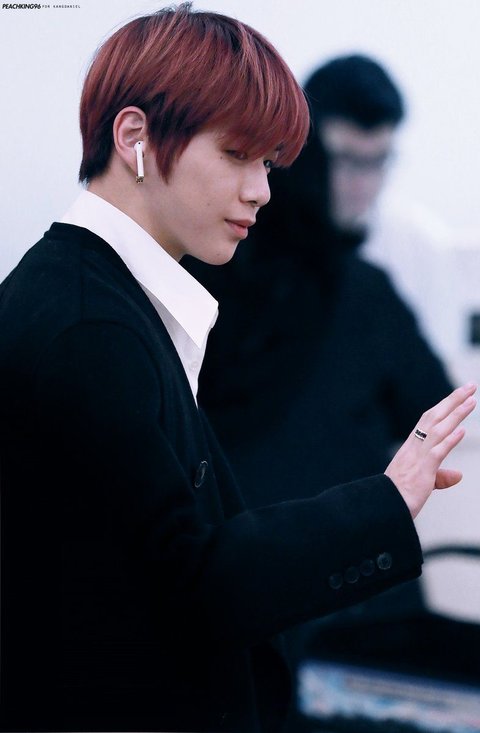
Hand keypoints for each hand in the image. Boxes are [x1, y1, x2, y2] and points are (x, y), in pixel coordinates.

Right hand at [385, 383, 476, 518]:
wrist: (383, 506)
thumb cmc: (399, 495)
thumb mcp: (421, 482)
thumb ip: (440, 476)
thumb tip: (458, 475)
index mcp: (411, 446)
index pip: (429, 420)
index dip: (444, 406)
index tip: (458, 395)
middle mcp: (414, 446)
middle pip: (435, 417)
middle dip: (453, 400)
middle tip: (470, 386)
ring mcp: (418, 457)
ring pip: (439, 429)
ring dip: (456, 414)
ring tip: (472, 400)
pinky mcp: (422, 470)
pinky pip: (437, 452)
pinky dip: (450, 440)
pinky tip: (461, 430)